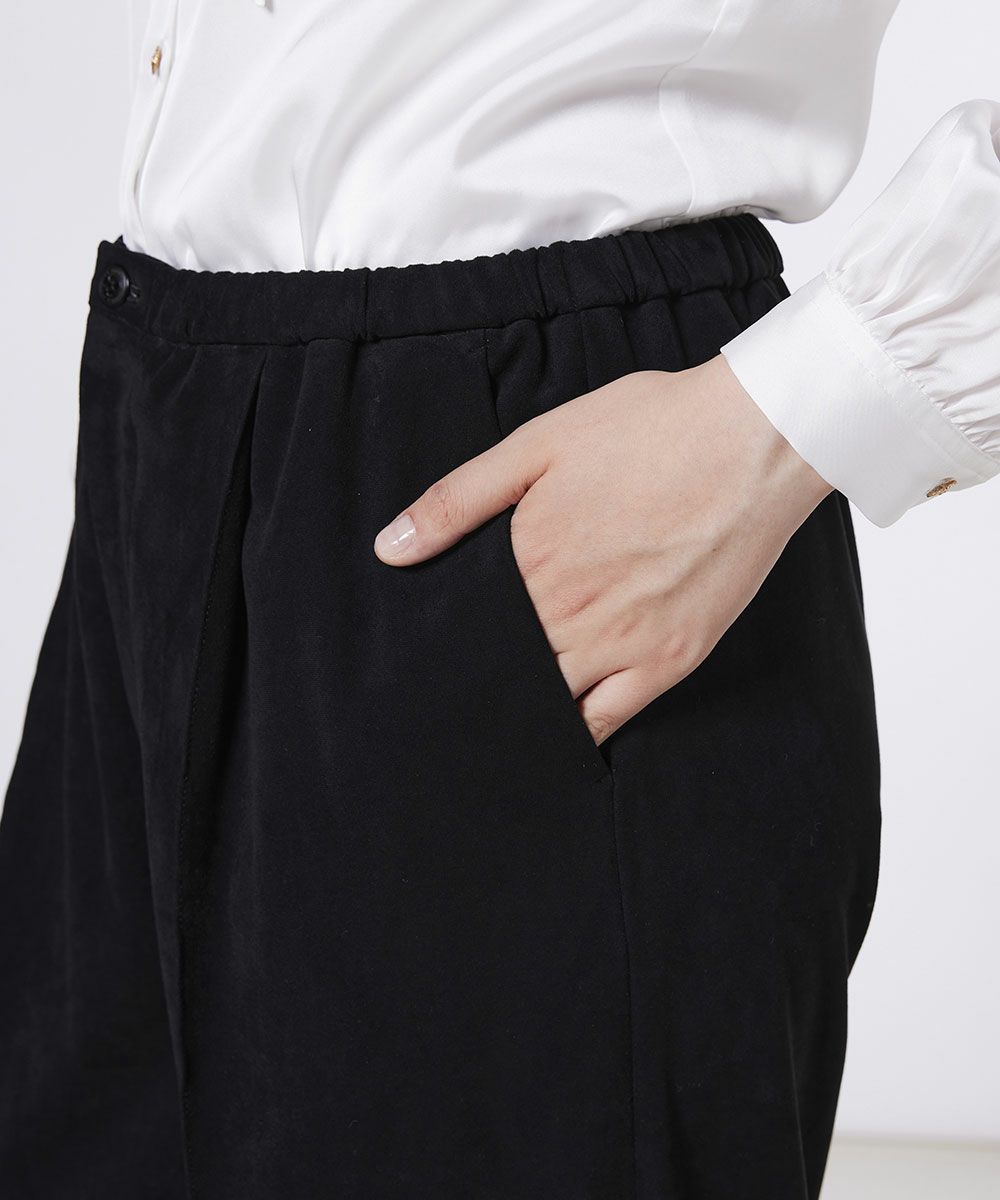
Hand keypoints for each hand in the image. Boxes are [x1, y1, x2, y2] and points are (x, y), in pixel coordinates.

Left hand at [373, 355, 832, 745]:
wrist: (754, 438)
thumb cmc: (650, 429)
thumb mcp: (538, 444)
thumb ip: (458, 500)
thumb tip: (390, 550)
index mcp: (529, 559)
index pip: (464, 627)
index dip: (443, 644)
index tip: (421, 661)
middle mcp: (569, 612)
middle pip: (500, 669)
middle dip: (474, 682)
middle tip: (448, 698)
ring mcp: (622, 643)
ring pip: (546, 702)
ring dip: (515, 711)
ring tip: (487, 727)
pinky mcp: (671, 660)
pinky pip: (607, 721)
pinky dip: (572, 735)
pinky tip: (552, 737)